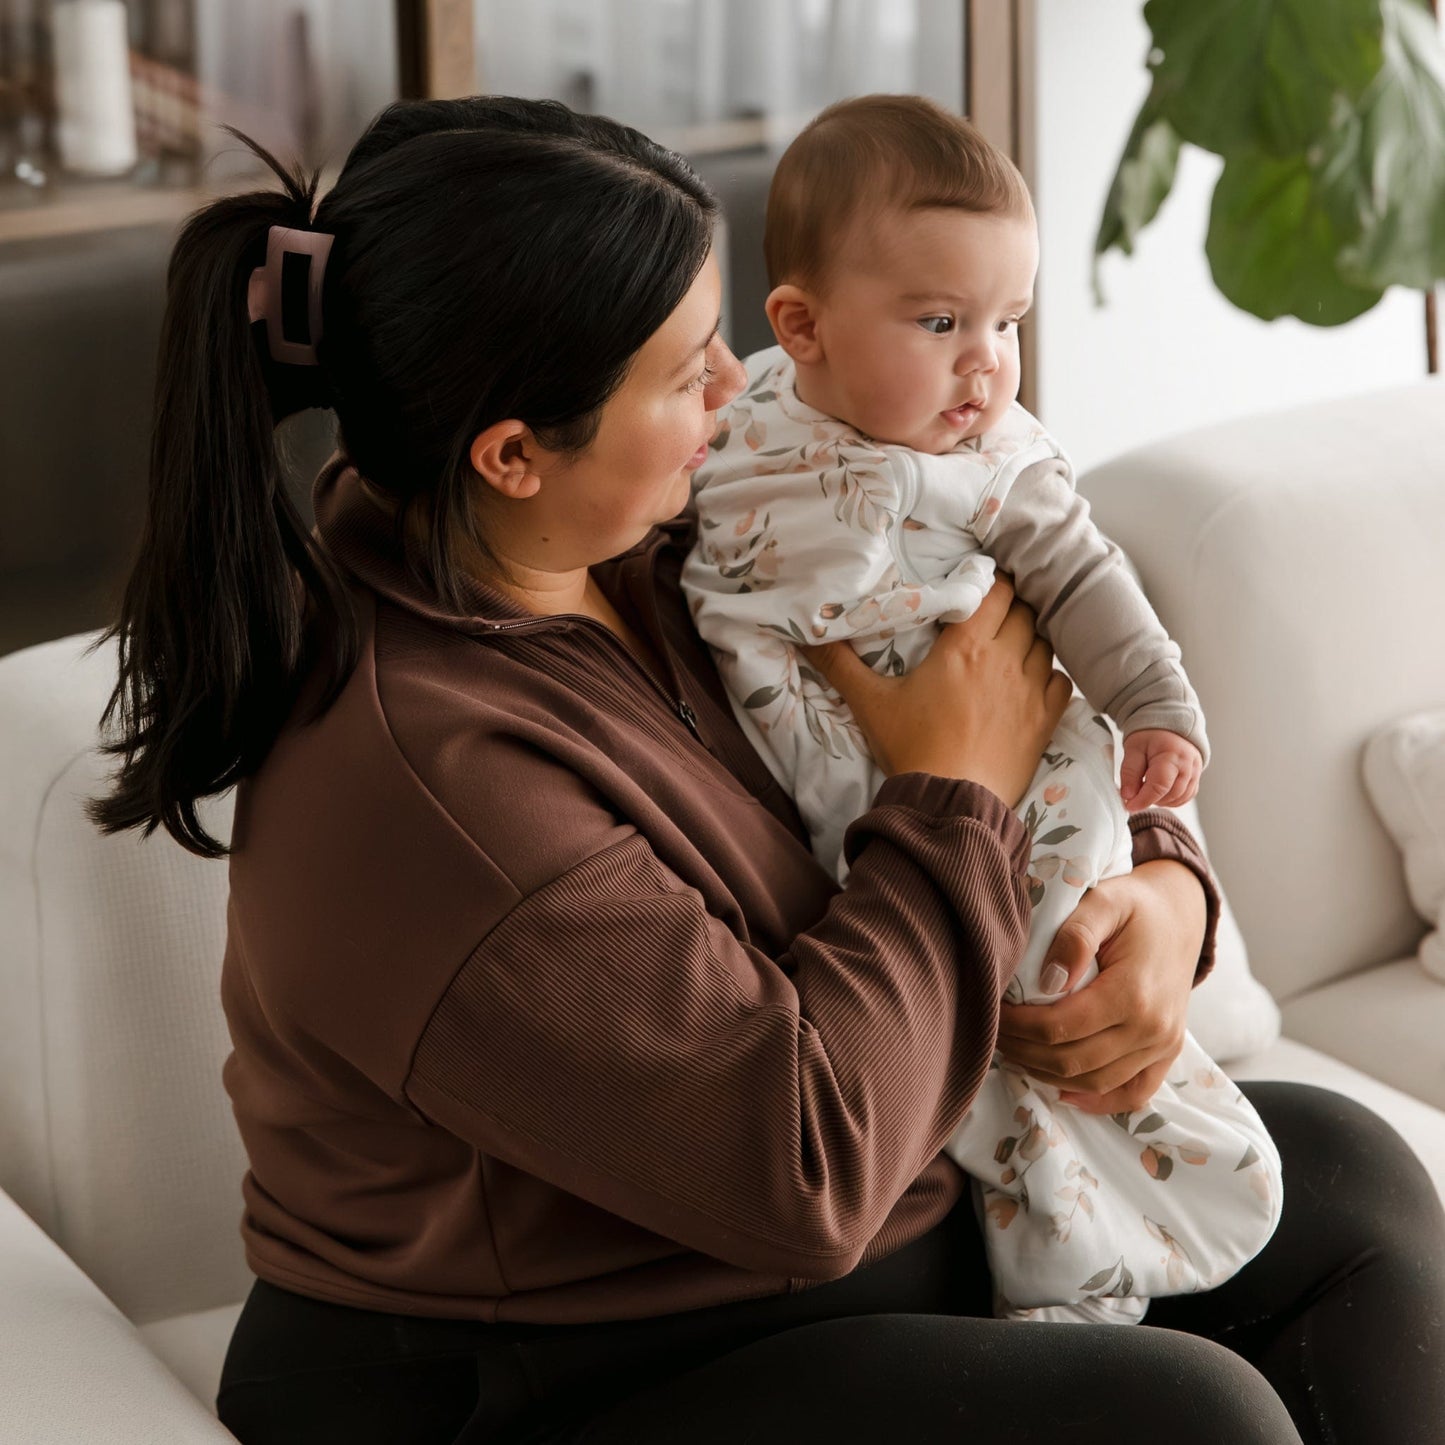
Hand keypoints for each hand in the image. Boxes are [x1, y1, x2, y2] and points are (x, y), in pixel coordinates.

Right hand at [800, 575, 1072, 806]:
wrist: (950, 802)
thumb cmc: (910, 748)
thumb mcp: (869, 703)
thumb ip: (839, 664)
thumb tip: (804, 634)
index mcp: (964, 647)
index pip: (996, 592)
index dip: (993, 584)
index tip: (982, 587)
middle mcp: (1003, 659)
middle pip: (1024, 611)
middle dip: (1012, 608)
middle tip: (994, 616)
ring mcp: (1029, 690)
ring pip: (1045, 643)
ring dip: (1032, 639)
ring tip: (1012, 647)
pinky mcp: (1044, 720)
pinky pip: (1061, 681)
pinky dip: (1050, 675)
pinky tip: (1033, 683)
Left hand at [993, 860, 1205, 1112]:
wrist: (1181, 916)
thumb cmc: (1136, 905)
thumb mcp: (1105, 901)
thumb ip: (1074, 936)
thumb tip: (1048, 980)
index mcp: (1133, 993)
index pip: (1059, 1027)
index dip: (1018, 1026)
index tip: (993, 1011)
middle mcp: (1152, 1028)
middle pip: (1072, 1061)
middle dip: (1024, 1051)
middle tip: (994, 1032)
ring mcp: (1163, 1045)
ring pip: (1094, 1081)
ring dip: (1047, 1074)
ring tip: (1016, 1050)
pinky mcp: (1167, 1052)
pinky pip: (1133, 1093)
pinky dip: (1097, 1101)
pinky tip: (1062, 1092)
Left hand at [1119, 729, 1202, 812]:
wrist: (1168, 727)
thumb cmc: (1151, 735)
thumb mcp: (1133, 749)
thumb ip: (1129, 773)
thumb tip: (1128, 796)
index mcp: (1172, 755)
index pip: (1159, 786)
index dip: (1143, 799)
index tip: (1129, 805)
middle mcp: (1188, 765)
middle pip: (1170, 795)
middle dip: (1149, 799)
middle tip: (1134, 795)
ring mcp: (1195, 773)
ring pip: (1178, 799)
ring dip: (1160, 801)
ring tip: (1145, 789)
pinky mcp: (1195, 778)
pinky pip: (1184, 797)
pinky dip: (1170, 800)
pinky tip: (1158, 792)